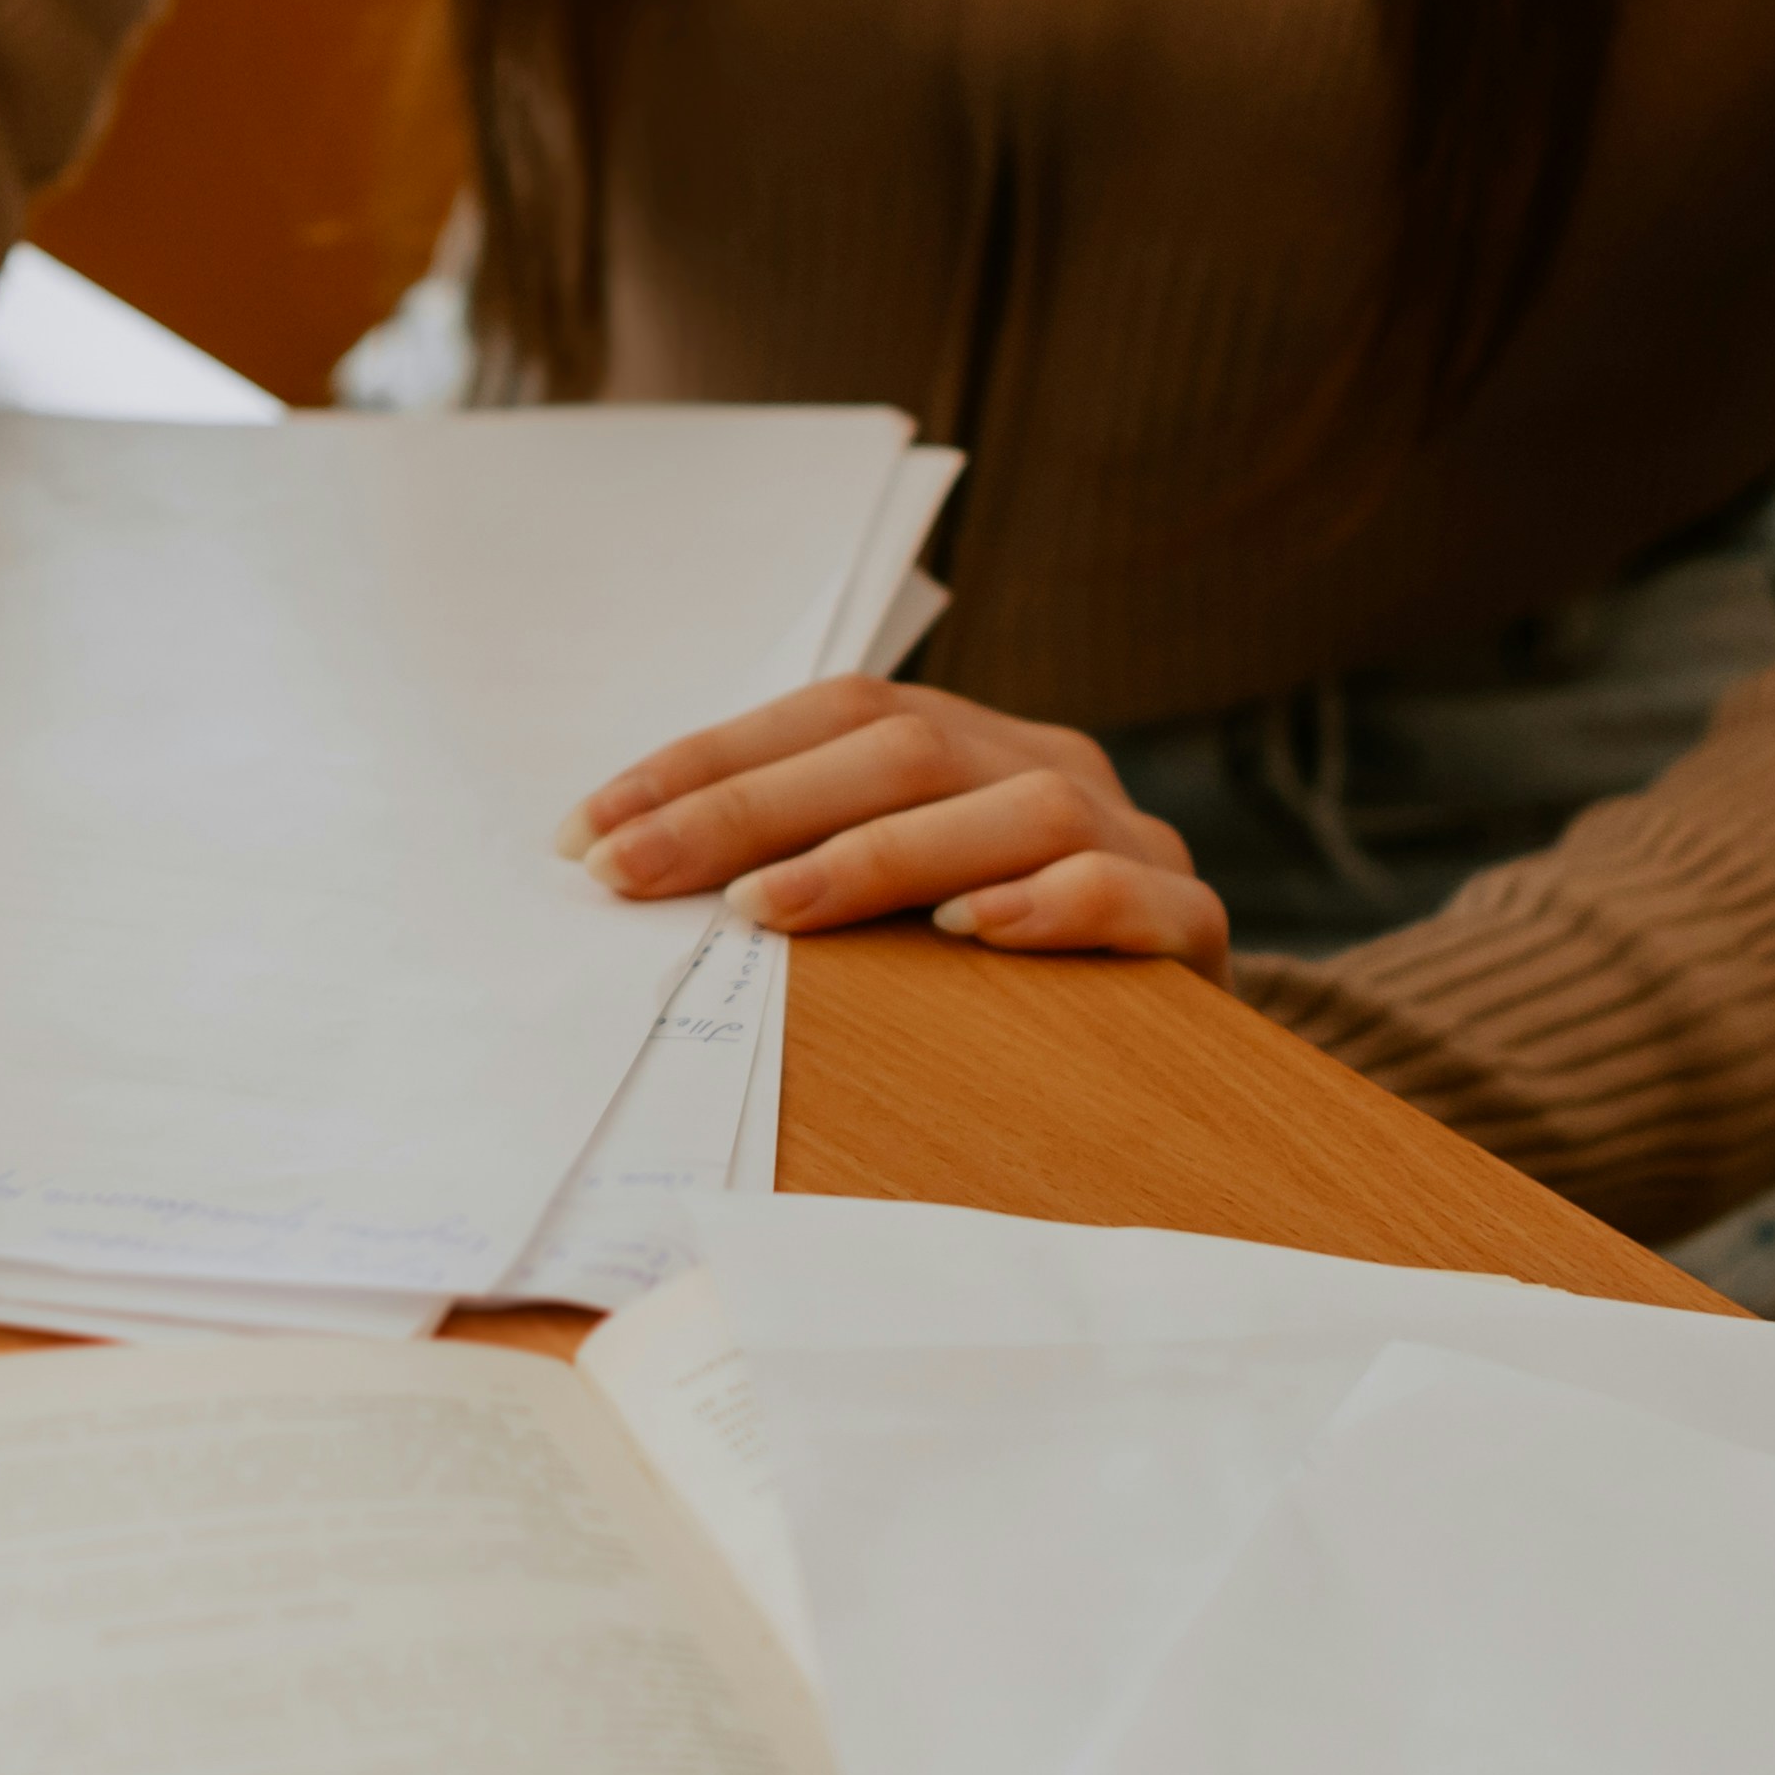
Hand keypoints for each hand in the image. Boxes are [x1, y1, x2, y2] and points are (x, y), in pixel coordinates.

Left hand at [560, 675, 1231, 977]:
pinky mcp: (1188, 921)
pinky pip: (1126, 890)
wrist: (1169, 1059)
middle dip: (750, 810)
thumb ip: (798, 873)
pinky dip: (1048, 903)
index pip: (829, 714)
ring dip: (879, 853)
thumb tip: (624, 876)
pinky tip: (966, 932)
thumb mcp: (891, 909)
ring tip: (769, 910)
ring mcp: (1132, 836)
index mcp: (967, 740)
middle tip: (635, 874)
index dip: (705, 765)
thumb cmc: (990, 983)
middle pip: (903, 749)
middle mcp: (1046, 763)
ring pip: (1017, 804)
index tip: (587, 833)